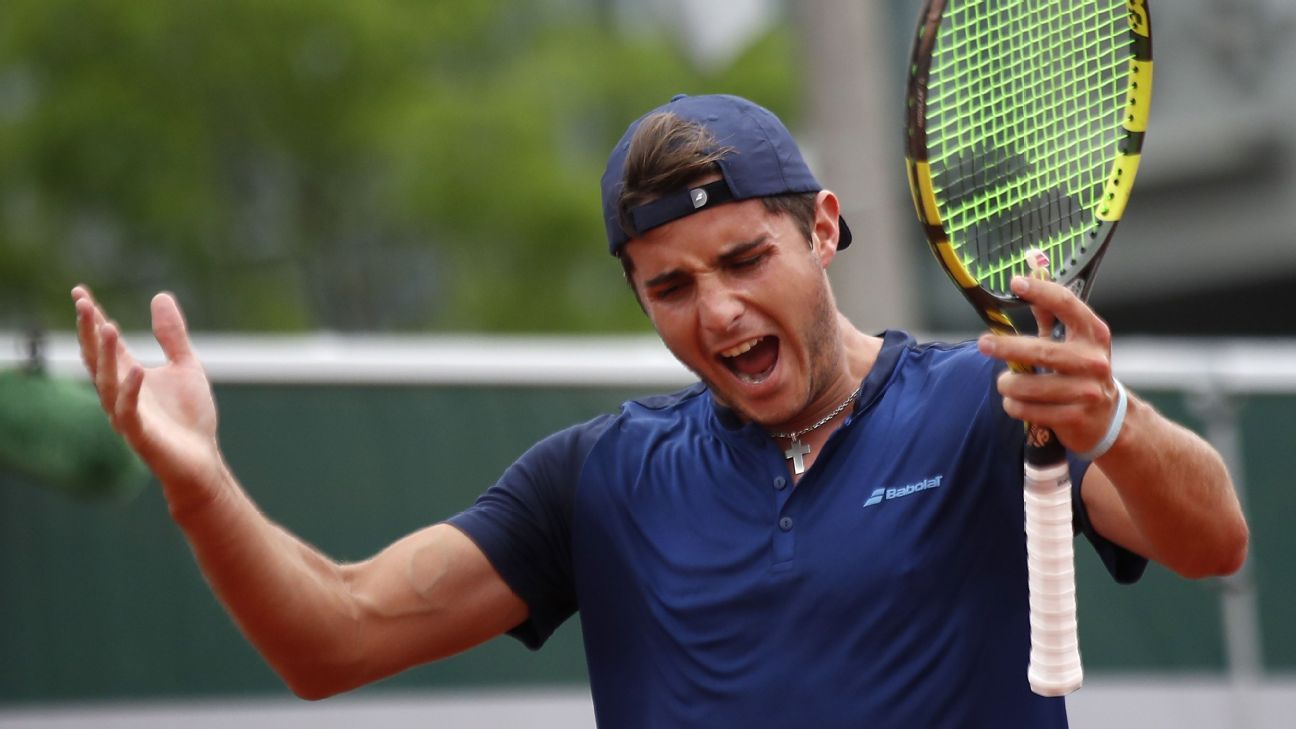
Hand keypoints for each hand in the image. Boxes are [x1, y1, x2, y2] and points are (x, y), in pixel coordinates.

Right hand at [72, 286, 223, 510]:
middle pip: (97, 359)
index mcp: (128, 375)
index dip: (92, 319)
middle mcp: (120, 393)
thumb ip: (172, 335)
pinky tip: (137, 369)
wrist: (201, 460)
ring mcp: (127, 414)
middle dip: (89, 332)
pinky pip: (128, 411)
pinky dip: (131, 390)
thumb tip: (160, 296)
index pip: (104, 343)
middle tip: (83, 303)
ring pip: (107, 382)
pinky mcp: (140, 435)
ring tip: (108, 326)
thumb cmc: (190, 417)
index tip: (79, 292)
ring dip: (107, 355)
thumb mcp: (185, 366)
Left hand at [976, 275, 1119, 454]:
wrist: (1108, 417)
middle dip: (1007, 347)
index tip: (1016, 283)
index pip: (1067, 305)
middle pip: (1042, 351)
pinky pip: (1029, 410)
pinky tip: (1014, 402)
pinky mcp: (1075, 417)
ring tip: (1005, 383)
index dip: (1041, 291)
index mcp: (1093, 334)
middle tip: (984, 344)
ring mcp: (1086, 391)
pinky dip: (1013, 405)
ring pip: (1029, 386)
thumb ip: (1051, 315)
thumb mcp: (1075, 341)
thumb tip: (1026, 282)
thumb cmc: (1081, 372)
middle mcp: (1093, 361)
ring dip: (1008, 384)